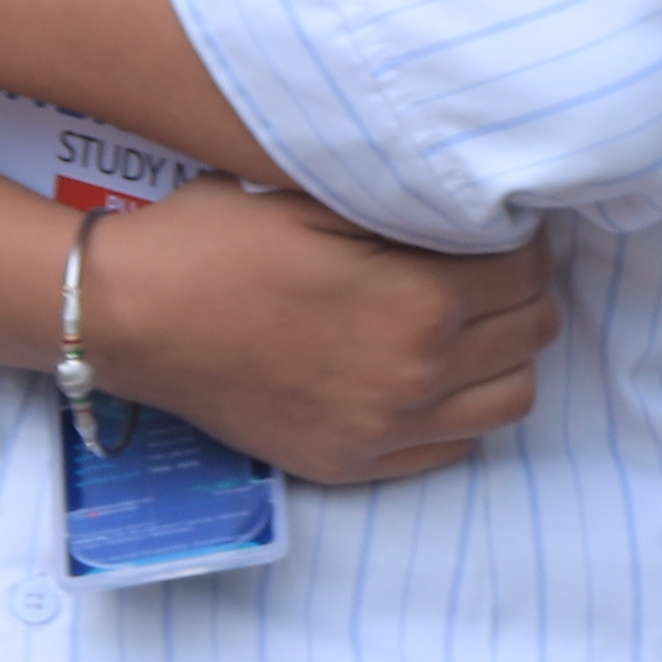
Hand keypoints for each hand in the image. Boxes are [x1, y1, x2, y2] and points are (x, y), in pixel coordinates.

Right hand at [84, 185, 553, 483]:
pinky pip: (454, 447)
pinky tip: (436, 375)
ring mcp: (385, 430)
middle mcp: (417, 375)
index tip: (495, 227)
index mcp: (422, 301)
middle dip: (521, 292)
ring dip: (506, 355)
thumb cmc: (219, 241)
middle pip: (533, 332)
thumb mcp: (324, 197)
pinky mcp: (350, 464)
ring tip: (470, 323)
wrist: (129, 315)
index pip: (529, 269)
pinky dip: (463, 410)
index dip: (519, 238)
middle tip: (486, 269)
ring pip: (512, 398)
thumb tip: (487, 208)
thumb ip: (416, 207)